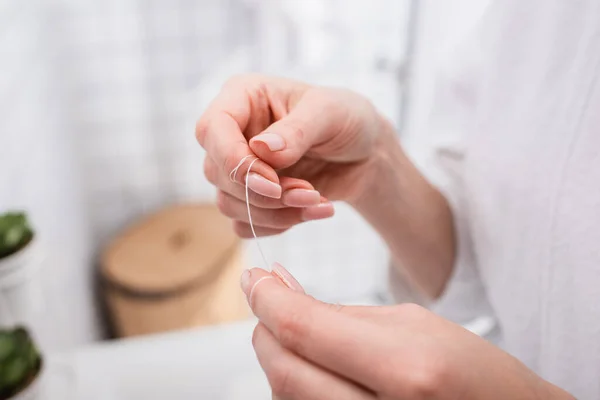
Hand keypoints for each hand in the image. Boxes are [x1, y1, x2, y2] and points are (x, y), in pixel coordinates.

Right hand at [196, 74, 389, 237]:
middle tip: (309, 191)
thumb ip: (297, 129)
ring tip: (317, 200)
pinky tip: (312, 211)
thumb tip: (261, 149)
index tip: (273, 183)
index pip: (211, 129)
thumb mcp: (330, 112)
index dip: (234, 161)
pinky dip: (278, 225)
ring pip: (229, 203)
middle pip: (217, 172)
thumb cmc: (347, 119)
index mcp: (243, 98)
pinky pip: (244, 224)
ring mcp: (240, 167)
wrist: (366, 153)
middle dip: (264, 193)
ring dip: (275, 212)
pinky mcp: (251, 197)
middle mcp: (233, 132)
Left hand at [241, 266, 574, 399]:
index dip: (268, 299)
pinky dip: (295, 382)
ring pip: (285, 396)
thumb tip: (281, 289)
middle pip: (284, 371)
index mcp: (406, 371)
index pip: (304, 331)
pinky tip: (309, 360)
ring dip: (278, 356)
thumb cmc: (474, 372)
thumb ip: (340, 313)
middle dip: (265, 329)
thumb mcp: (413, 325)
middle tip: (268, 299)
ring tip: (295, 328)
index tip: (255, 277)